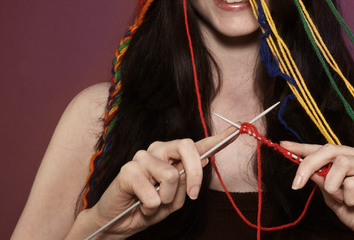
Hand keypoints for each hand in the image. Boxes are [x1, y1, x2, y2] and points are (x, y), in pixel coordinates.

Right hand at [73, 127, 236, 238]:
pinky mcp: (127, 170)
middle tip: (192, 196)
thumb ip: (187, 182)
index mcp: (172, 157)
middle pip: (187, 147)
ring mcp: (142, 157)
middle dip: (194, 174)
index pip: (197, 145)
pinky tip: (140, 205)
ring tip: (153, 203)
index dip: (218, 138)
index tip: (238, 129)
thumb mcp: (175, 200)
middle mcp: (158, 151)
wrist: (116, 223)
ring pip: (171, 175)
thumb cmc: (146, 208)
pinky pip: (153, 192)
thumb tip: (205, 161)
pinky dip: (150, 207)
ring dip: (167, 199)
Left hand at [283, 142, 353, 239]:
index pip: (326, 148)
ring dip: (334, 187)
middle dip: (308, 165)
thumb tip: (306, 168)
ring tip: (345, 200)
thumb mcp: (333, 198)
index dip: (304, 147)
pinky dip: (350, 198)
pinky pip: (352, 183)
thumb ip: (322, 181)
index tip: (284, 145)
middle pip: (330, 150)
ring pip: (340, 164)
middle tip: (296, 184)